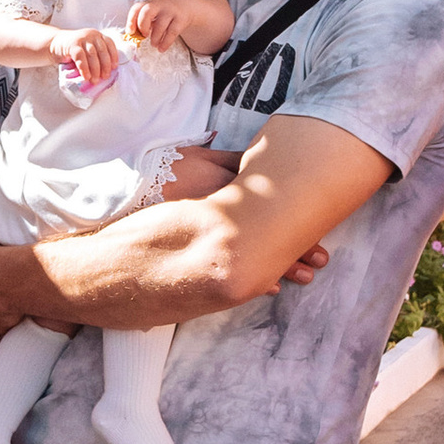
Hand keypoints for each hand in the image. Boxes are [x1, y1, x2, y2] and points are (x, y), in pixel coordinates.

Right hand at [54, 25, 120, 88]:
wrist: (54, 44)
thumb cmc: (73, 50)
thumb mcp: (87, 49)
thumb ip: (96, 56)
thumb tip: (106, 73)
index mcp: (97, 35)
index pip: (109, 44)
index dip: (113, 56)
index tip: (114, 67)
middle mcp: (91, 34)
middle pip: (102, 51)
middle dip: (105, 66)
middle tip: (104, 77)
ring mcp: (81, 38)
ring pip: (92, 54)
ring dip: (95, 69)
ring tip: (94, 80)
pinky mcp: (72, 44)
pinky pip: (80, 57)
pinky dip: (84, 68)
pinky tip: (86, 76)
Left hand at [130, 0, 228, 55]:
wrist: (185, 6)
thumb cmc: (163, 12)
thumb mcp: (152, 13)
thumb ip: (142, 22)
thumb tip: (130, 37)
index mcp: (149, 3)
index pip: (137, 8)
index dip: (131, 20)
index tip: (130, 32)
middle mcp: (159, 5)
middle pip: (147, 11)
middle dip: (142, 25)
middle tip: (144, 36)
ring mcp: (170, 11)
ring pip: (160, 24)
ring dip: (155, 38)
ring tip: (154, 45)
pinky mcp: (181, 19)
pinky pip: (172, 32)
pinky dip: (166, 43)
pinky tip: (162, 48)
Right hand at [155, 141, 325, 281]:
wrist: (122, 198)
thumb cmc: (162, 172)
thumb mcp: (197, 157)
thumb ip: (231, 159)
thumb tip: (260, 158)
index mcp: (227, 185)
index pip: (271, 201)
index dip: (298, 216)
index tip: (319, 225)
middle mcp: (223, 214)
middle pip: (269, 232)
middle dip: (298, 248)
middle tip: (322, 259)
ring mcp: (210, 238)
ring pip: (255, 255)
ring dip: (283, 267)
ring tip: (307, 276)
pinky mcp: (198, 257)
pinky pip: (231, 271)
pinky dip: (254, 278)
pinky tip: (273, 286)